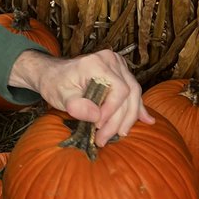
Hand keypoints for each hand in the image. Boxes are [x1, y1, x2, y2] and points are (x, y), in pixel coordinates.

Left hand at [8, 48, 154, 145]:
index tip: (97, 126)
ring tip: (119, 134)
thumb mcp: (60, 95)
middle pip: (129, 93)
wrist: (52, 74)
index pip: (118, 89)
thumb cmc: (55, 84)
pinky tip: (146, 120)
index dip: (112, 111)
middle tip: (105, 138)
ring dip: (129, 117)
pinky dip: (137, 108)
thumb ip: (76, 105)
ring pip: (134, 94)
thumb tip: (96, 116)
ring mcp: (118, 65)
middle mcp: (111, 60)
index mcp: (97, 63)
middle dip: (119, 120)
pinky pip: (133, 92)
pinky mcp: (120, 73)